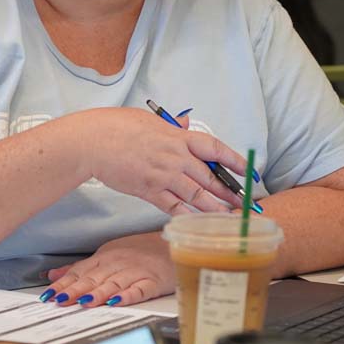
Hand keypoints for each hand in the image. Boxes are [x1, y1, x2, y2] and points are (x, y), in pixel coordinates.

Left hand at [42, 231, 175, 307]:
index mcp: (104, 258)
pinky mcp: (154, 282)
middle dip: (75, 291)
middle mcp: (117, 264)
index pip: (79, 272)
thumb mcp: (106, 254)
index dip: (63, 284)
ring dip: (98, 293)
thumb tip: (54, 276)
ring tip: (84, 302)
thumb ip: (80, 267)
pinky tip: (117, 302)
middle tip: (60, 301)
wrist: (171, 243)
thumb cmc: (139, 251)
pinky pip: (140, 289)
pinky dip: (127, 296)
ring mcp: (136, 272)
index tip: (48, 296)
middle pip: (93, 279)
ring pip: (113, 284)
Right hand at [73, 107, 245, 215]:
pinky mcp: (149, 191)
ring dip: (216, 208)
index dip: (236, 162)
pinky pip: (174, 207)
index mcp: (178, 138)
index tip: (249, 172)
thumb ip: (171, 126)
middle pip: (211, 178)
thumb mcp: (148, 119)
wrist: (93, 142)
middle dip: (231, 193)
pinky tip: (198, 223)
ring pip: (197, 196)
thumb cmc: (117, 127)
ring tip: (230, 218)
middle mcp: (175, 158)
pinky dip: (188, 216)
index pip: (215, 149)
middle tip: (246, 204)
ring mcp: (163, 176)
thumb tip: (185, 124)